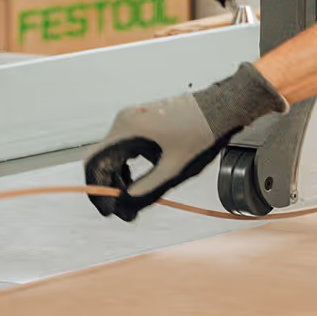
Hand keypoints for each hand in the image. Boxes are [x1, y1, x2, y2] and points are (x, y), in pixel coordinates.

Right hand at [84, 64, 287, 221]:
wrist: (221, 106)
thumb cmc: (200, 132)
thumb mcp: (174, 167)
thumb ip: (148, 188)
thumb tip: (125, 206)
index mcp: (127, 129)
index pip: (96, 163)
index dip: (97, 189)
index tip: (109, 209)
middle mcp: (124, 120)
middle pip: (102, 158)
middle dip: (109, 185)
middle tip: (122, 208)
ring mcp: (132, 118)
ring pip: (113, 152)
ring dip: (118, 176)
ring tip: (132, 197)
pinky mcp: (141, 120)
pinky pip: (125, 145)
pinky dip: (127, 164)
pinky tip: (139, 179)